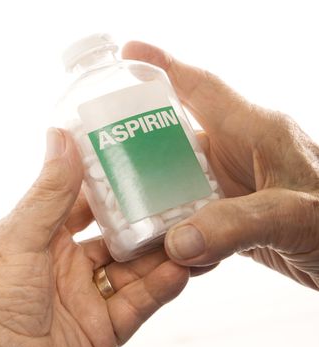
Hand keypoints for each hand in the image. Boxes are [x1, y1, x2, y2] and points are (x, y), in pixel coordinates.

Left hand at [0, 128, 188, 346]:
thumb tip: (60, 136)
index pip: (88, 202)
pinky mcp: (104, 329)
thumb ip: (48, 193)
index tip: (143, 163)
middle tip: (180, 200)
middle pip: (119, 237)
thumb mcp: (17, 240)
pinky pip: (139, 304)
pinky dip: (161, 288)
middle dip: (149, 221)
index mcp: (46, 237)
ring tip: (190, 235)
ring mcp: (89, 296)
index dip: (114, 184)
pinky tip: (180, 270)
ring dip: (164, 254)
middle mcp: (69, 264)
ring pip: (136, 270)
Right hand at [123, 42, 318, 289]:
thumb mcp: (292, 215)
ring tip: (125, 206)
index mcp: (253, 130)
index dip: (163, 67)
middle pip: (177, 138)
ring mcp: (234, 182)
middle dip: (141, 145)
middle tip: (105, 154)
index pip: (200, 88)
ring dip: (157, 194)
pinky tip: (166, 239)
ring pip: (181, 179)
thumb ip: (235, 225)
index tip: (128, 54)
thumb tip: (176, 241)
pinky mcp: (233, 209)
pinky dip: (178, 224)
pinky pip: (194, 209)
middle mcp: (238, 151)